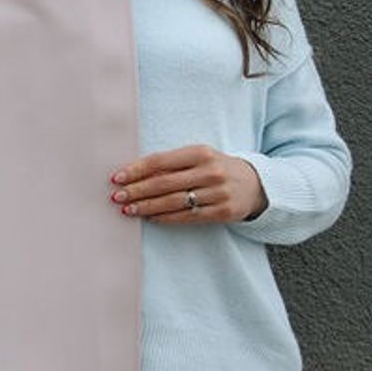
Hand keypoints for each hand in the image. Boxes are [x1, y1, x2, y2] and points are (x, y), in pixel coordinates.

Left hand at [110, 144, 267, 223]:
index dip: (136, 170)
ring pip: (174, 202)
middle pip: (164, 183)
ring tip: (128, 209)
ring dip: (147, 207)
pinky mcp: (223, 212)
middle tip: (116, 197)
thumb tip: (133, 174)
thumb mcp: (198, 157)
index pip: (160, 161)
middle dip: (137, 191)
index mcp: (200, 152)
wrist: (255, 184)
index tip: (116, 178)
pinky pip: (188, 217)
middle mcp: (210, 171)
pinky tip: (150, 218)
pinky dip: (166, 218)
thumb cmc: (216, 168)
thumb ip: (171, 163)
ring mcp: (218, 193)